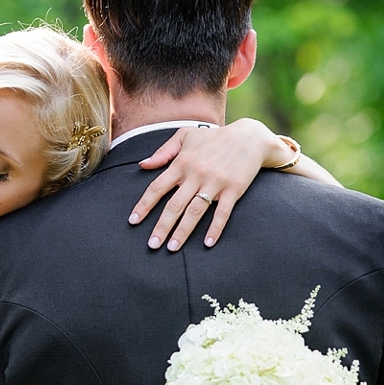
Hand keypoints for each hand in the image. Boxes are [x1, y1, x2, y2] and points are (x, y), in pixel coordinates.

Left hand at [128, 119, 298, 251]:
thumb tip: (143, 165)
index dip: (144, 205)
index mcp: (182, 163)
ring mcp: (215, 182)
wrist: (250, 136)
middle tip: (152, 245)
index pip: (157, 187)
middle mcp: (196, 174)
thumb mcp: (186, 136)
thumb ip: (164, 151)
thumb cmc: (214, 138)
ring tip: (172, 248)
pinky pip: (223, 212)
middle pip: (174, 204)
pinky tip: (208, 243)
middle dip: (162, 226)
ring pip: (195, 211)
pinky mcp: (233, 189)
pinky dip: (215, 228)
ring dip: (183, 231)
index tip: (133, 221)